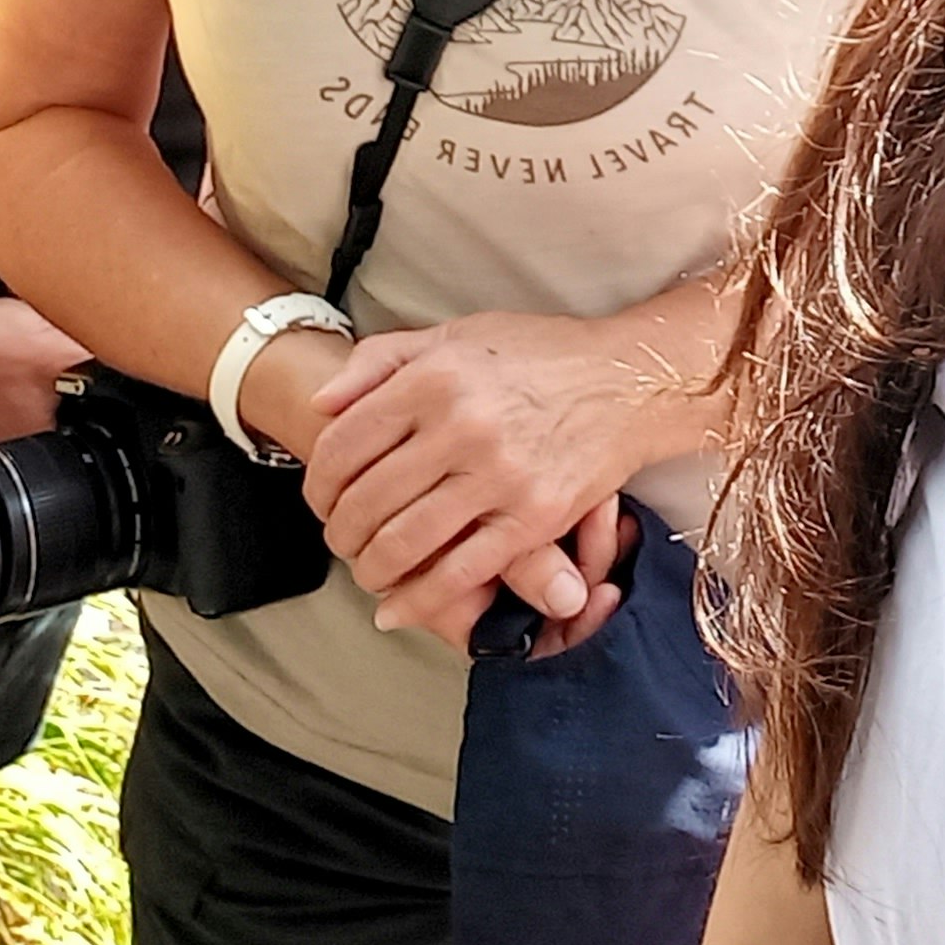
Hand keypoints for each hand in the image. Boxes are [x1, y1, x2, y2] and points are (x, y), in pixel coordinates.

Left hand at [302, 313, 669, 648]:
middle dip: (339, 531)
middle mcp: (462, 426)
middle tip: (340, 539)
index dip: (317, 482)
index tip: (320, 499)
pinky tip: (395, 608)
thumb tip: (321, 405)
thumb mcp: (455, 335)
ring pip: (405, 542)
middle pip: (366, 499)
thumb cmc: (537, 354)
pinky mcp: (534, 518)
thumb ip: (382, 361)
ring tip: (368, 569)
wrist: (626, 380)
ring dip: (371, 567)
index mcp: (435, 378)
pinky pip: (461, 573)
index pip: (344, 444)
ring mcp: (500, 476)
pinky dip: (418, 600)